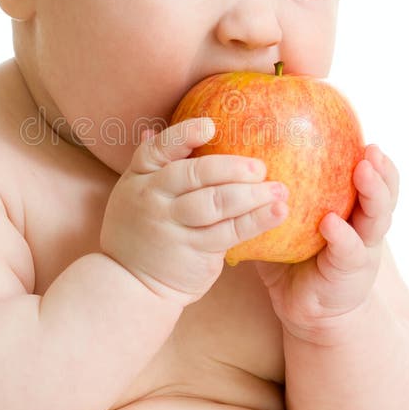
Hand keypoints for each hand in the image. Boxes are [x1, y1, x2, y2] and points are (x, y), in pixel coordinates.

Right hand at [100, 117, 289, 306]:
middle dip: (231, 168)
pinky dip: (255, 221)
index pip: (159, 149)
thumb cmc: (138, 229)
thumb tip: (152, 129)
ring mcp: (173, 226)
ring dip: (252, 195)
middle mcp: (153, 198)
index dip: (185, 135)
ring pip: (216, 204)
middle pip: (194, 175)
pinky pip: (229, 233)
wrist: (129, 283)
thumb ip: (150, 165)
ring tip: (279, 189)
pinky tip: (277, 212)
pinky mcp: (194, 251)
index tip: (211, 126)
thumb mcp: (132, 193)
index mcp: (140, 177)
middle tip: (260, 167)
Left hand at [254, 144, 399, 340]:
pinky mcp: (350, 272)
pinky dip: (342, 235)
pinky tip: (330, 223)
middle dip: (381, 171)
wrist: (308, 312)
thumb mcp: (291, 224)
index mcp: (353, 212)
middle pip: (382, 195)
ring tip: (362, 171)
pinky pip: (348, 250)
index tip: (364, 135)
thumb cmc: (295, 260)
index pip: (371, 180)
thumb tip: (243, 158)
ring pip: (377, 219)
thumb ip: (279, 198)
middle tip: (371, 150)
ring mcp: (362, 250)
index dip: (374, 160)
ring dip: (373, 193)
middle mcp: (364, 228)